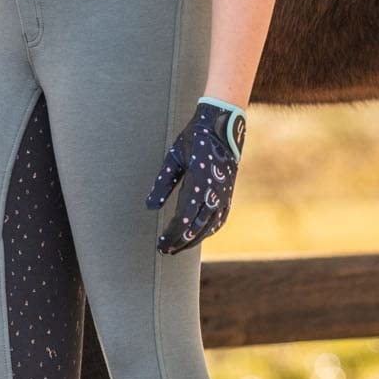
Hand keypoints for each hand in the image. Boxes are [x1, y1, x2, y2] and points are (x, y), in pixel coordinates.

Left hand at [146, 98, 246, 254]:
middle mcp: (214, 192)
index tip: (160, 244)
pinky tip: (198, 236)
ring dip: (193, 239)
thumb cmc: (193, 140)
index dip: (172, 234)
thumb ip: (163, 183)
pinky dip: (208, 231)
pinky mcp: (228, 194)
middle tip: (165, 252)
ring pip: (209, 226)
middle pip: (196, 227)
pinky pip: (219, 219)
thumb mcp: (174, 158)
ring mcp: (224, 194)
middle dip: (180, 242)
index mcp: (199, 182)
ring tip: (178, 248)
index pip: (184, 217)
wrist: (221, 127)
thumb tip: (149, 207)